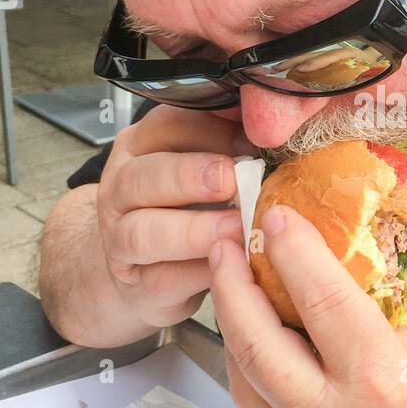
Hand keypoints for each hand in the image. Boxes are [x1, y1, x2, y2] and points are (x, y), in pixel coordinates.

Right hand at [94, 105, 252, 329]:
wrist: (144, 273)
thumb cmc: (186, 211)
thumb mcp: (205, 171)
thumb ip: (233, 149)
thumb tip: (287, 130)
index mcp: (142, 146)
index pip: (167, 124)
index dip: (211, 129)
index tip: (253, 137)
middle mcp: (122, 188)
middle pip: (144, 176)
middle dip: (191, 175)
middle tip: (234, 179)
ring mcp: (119, 238)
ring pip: (143, 231)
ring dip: (194, 229)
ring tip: (236, 228)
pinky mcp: (136, 283)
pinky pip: (162, 277)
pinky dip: (199, 273)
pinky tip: (230, 266)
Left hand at [208, 204, 406, 407]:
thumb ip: (379, 291)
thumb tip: (338, 241)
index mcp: (378, 374)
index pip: (320, 298)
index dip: (291, 250)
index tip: (274, 216)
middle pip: (256, 338)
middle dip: (231, 282)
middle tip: (222, 243)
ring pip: (242, 370)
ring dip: (230, 318)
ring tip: (228, 278)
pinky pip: (252, 400)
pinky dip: (246, 358)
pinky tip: (249, 328)